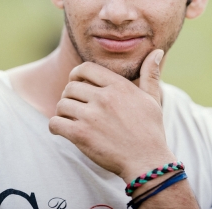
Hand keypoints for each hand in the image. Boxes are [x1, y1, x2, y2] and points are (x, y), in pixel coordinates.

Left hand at [48, 49, 175, 181]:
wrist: (148, 162)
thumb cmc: (151, 131)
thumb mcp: (152, 98)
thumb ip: (150, 74)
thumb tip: (156, 51)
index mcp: (118, 86)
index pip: (85, 68)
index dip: (77, 75)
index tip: (77, 84)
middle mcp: (104, 98)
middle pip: (70, 87)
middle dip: (69, 96)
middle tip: (74, 106)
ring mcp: (91, 116)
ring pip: (61, 104)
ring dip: (62, 112)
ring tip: (70, 119)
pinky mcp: (81, 135)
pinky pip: (55, 123)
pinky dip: (55, 127)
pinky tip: (62, 130)